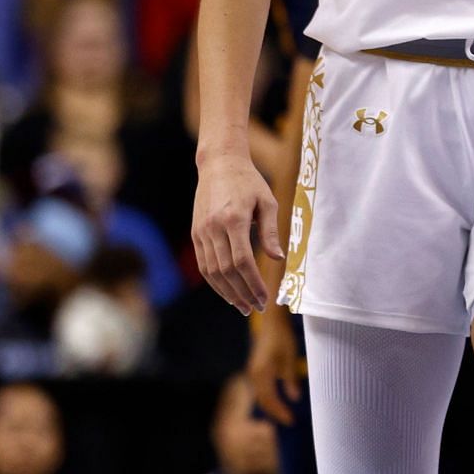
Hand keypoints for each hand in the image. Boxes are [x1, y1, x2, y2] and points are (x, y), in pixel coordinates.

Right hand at [191, 152, 280, 313]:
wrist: (219, 164)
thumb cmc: (249, 182)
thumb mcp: (267, 202)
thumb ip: (272, 231)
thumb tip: (278, 259)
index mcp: (233, 220)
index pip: (242, 261)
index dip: (253, 283)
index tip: (264, 298)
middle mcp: (213, 228)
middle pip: (226, 271)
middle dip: (242, 293)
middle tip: (255, 308)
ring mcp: (201, 232)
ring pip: (211, 271)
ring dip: (227, 292)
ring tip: (242, 305)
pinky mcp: (196, 233)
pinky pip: (204, 264)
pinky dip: (215, 281)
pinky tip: (228, 290)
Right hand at [247, 304, 301, 425]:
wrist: (272, 322)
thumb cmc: (283, 337)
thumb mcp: (291, 357)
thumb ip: (291, 378)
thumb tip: (295, 399)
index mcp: (262, 372)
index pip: (270, 399)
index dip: (280, 412)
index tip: (291, 421)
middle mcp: (253, 374)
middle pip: (263, 400)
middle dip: (275, 412)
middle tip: (289, 421)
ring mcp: (252, 372)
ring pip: (260, 395)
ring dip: (271, 406)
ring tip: (284, 415)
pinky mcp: (255, 369)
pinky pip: (260, 389)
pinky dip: (268, 398)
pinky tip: (277, 401)